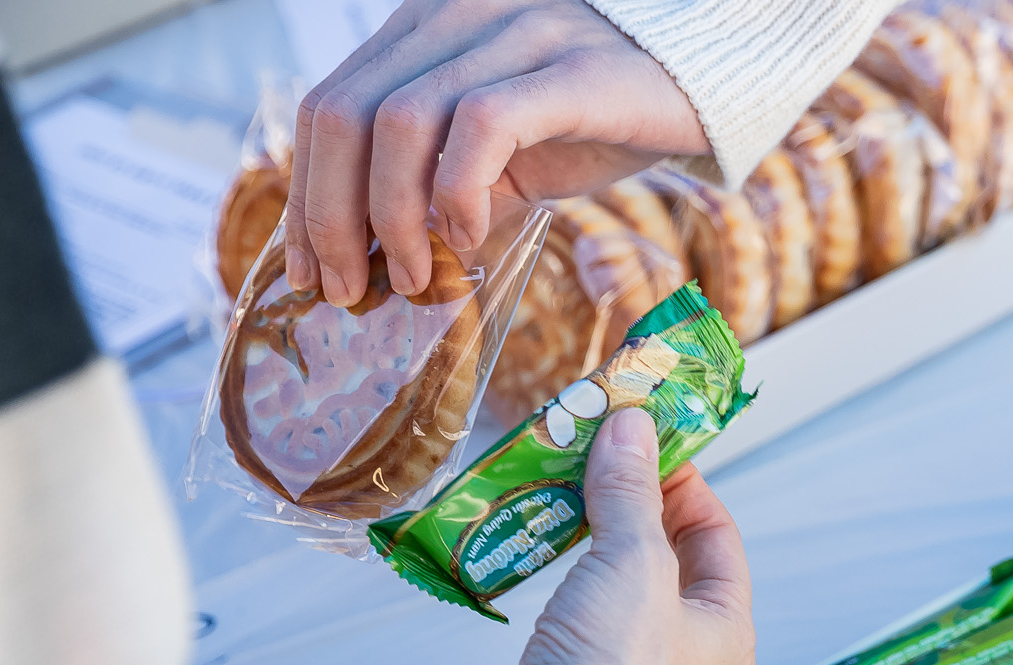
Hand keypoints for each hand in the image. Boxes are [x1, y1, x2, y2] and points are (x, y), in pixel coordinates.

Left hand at [287, 0, 708, 305]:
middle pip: (343, 116)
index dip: (305, 196)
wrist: (707, 85)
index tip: (308, 270)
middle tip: (348, 290)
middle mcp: (452, 18)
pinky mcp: (566, 69)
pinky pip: (480, 126)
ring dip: (392, 218)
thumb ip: (443, 190)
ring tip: (413, 279)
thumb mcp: (508, 156)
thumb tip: (384, 268)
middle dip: (330, 218)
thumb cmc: (603, 120)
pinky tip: (468, 238)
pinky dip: (457, 192)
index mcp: (423, 33)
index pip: (327, 109)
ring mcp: (508, 35)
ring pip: (399, 123)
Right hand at [471, 409, 753, 664]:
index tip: (646, 444)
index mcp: (728, 634)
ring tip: (567, 492)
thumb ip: (632, 492)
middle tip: (600, 461)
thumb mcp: (635, 560)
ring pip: (623, 587)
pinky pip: (583, 613)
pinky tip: (543, 548)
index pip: (719, 541)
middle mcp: (691, 660)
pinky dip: (566, 575)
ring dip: (597, 538)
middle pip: (672, 563)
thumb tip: (632, 427)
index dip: (686, 486)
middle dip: (637, 508)